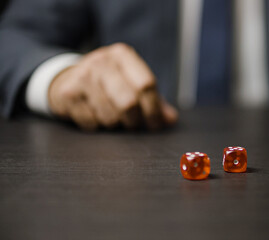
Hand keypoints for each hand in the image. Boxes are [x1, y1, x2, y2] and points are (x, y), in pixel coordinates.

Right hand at [49, 43, 177, 130]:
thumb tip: (171, 119)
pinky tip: (94, 114)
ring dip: (115, 124)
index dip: (154, 109)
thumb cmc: (107, 84)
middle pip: (129, 102)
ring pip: (110, 116)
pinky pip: (92, 122)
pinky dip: (96, 125)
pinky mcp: (68, 93)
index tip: (156, 124)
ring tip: (112, 116)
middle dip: (135, 120)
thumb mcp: (131, 84)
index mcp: (123, 55)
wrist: (66, 79)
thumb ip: (154, 100)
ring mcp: (83, 75)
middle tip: (134, 125)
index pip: (146, 84)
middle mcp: (102, 61)